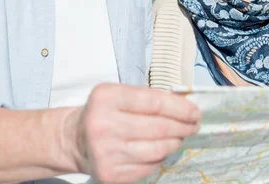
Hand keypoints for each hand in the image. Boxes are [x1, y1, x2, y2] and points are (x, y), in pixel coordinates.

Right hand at [65, 83, 200, 182]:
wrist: (74, 140)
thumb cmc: (103, 112)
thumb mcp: (119, 94)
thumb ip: (148, 97)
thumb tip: (185, 106)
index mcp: (106, 98)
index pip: (154, 102)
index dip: (180, 108)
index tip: (195, 111)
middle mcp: (103, 125)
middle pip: (159, 127)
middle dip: (183, 126)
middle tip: (194, 125)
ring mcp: (106, 153)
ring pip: (157, 150)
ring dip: (175, 142)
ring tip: (180, 136)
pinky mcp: (110, 174)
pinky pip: (149, 166)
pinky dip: (161, 157)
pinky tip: (162, 149)